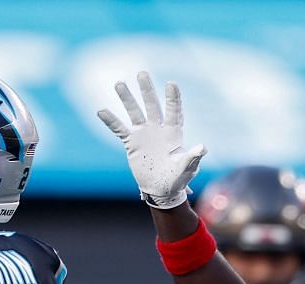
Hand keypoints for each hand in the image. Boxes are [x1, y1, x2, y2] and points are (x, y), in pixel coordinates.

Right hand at [97, 72, 207, 208]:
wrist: (161, 190)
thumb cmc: (177, 179)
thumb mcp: (187, 168)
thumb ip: (193, 157)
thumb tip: (203, 147)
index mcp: (173, 133)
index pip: (173, 112)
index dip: (173, 98)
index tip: (171, 84)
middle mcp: (158, 129)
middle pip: (152, 106)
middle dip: (147, 90)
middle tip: (142, 73)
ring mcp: (144, 135)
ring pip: (135, 112)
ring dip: (127, 99)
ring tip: (119, 83)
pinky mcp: (132, 143)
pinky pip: (119, 129)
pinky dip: (111, 121)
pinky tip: (101, 110)